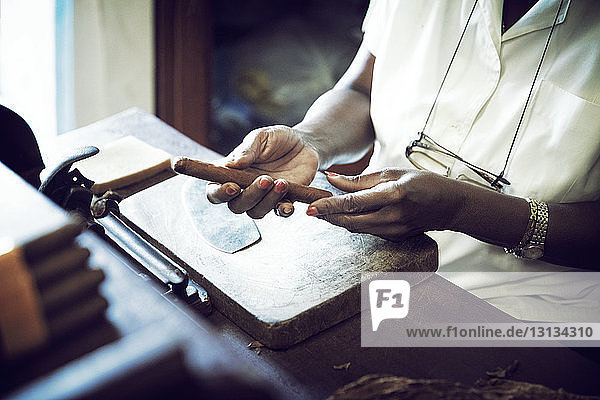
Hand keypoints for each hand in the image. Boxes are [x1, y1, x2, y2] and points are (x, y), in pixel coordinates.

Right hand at [207, 125, 318, 217]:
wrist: (304, 143)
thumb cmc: (276, 138)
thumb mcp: (261, 137)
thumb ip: (247, 150)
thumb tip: (232, 164)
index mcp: (231, 173)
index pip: (215, 190)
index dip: (219, 193)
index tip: (232, 186)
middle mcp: (244, 189)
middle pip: (236, 206)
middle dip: (249, 196)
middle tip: (265, 179)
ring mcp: (263, 197)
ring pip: (256, 212)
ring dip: (267, 201)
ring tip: (281, 183)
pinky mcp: (283, 200)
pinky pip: (280, 213)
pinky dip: (283, 210)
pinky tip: (288, 204)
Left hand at [306, 169, 466, 240]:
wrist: (449, 205)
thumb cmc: (422, 183)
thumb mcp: (392, 173)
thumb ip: (359, 180)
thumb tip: (331, 179)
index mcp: (393, 196)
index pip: (355, 203)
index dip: (331, 206)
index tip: (313, 207)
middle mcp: (393, 217)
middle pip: (351, 221)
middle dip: (328, 216)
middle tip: (311, 209)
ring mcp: (394, 231)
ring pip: (356, 228)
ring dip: (337, 220)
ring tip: (323, 210)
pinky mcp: (394, 239)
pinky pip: (367, 231)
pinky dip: (353, 222)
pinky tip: (344, 215)